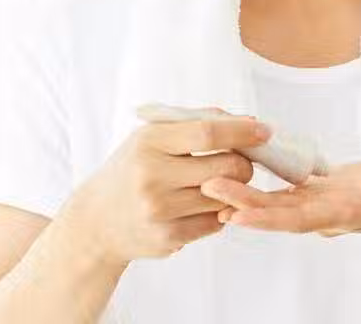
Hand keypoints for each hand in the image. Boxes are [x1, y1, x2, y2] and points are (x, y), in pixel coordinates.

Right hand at [62, 109, 273, 264]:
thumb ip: (194, 125)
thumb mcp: (150, 138)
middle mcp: (152, 176)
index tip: (264, 131)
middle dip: (244, 164)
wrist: (97, 220)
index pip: (208, 133)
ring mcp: (160, 210)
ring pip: (225, 198)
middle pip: (225, 168)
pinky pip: (214, 223)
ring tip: (218, 183)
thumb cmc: (131, 169)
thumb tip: (247, 123)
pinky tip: (201, 205)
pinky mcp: (168, 238)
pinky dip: (218, 212)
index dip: (241, 132)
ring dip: (233, 190)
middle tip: (242, 162)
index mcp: (148, 143)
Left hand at [199, 143, 360, 236]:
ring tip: (212, 183)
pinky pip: (283, 193)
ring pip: (276, 205)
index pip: (300, 219)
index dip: (267, 218)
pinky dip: (261, 187)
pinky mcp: (318, 192)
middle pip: (279, 214)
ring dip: (245, 197)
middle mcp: (328, 213)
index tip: (236, 214)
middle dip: (243, 205)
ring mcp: (321, 204)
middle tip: (209, 188)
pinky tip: (238, 176)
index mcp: (347, 211)